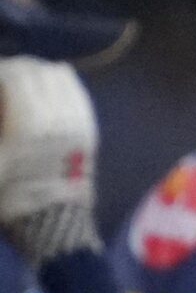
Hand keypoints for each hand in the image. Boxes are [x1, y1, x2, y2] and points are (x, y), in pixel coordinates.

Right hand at [0, 56, 100, 261]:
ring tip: (21, 81)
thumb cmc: (11, 193)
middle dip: (15, 69)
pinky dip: (60, 83)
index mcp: (29, 125)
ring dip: (37, 72)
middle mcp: (58, 117)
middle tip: (2, 78)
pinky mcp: (90, 128)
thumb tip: (4, 94)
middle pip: (37, 71)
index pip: (15, 76)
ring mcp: (78, 121)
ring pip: (60, 76)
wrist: (52, 224)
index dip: (0, 71)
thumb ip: (1, 119)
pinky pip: (77, 92)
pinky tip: (45, 89)